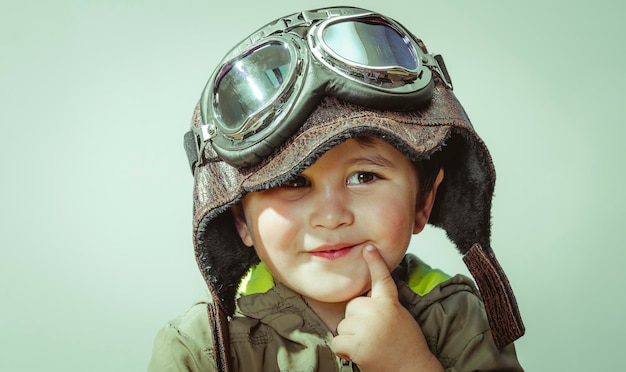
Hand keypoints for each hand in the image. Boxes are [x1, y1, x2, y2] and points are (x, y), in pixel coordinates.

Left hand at [332, 245, 442, 371]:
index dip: (374, 262)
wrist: (412, 371)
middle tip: (374, 336)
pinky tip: (360, 355)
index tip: (368, 248)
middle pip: (352, 307)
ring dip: (351, 338)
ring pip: (343, 326)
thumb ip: (383, 306)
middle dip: (357, 322)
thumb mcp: (399, 318)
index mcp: (389, 304)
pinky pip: (337, 342)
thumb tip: (365, 301)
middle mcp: (377, 311)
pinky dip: (344, 351)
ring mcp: (366, 327)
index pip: (381, 278)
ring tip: (371, 347)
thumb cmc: (406, 347)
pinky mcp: (357, 345)